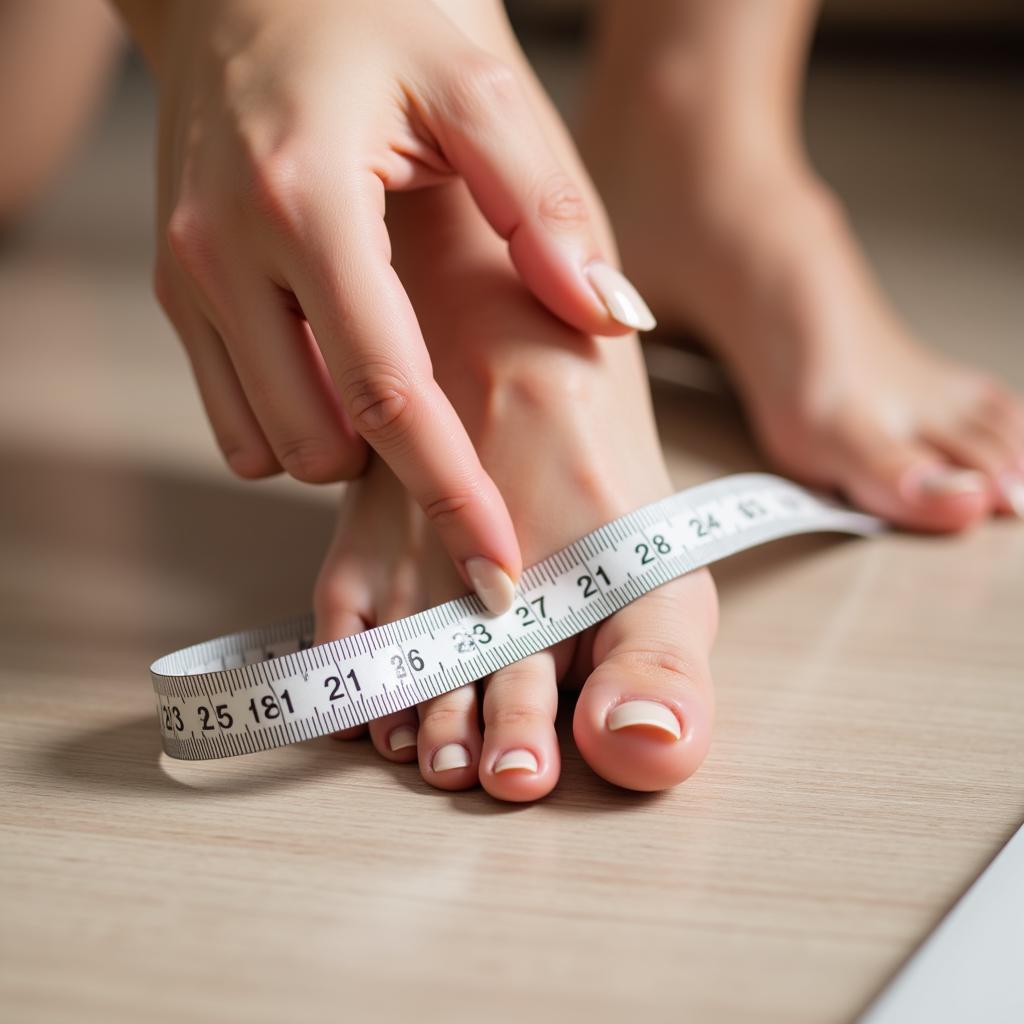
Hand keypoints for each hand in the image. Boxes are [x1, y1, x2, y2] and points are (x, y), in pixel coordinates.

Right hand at [119, 0, 654, 610]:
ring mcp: (189, 279)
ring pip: (266, 446)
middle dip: (397, 470)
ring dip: (342, 446)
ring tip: (399, 392)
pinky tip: (344, 372)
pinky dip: (296, 422)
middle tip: (463, 446)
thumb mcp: (477, 86)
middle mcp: (226, 255)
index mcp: (307, 206)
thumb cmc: (372, 17)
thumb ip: (545, 209)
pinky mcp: (177, 291)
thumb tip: (611, 318)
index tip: (496, 569)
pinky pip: (233, 415)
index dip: (452, 493)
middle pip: (319, 445)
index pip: (390, 396)